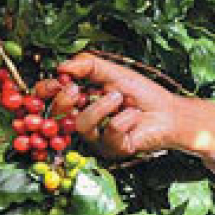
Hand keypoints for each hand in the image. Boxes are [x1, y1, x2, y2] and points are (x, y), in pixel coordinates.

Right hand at [52, 53, 185, 158]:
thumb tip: (61, 66)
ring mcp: (98, 137)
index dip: (46, 91)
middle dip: (65, 100)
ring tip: (120, 98)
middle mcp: (86, 120)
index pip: (52, 98)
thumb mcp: (113, 72)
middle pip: (58, 116)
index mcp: (82, 100)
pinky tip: (135, 116)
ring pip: (82, 125)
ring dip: (102, 107)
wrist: (168, 112)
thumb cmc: (142, 94)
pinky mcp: (113, 149)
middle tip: (78, 88)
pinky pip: (109, 134)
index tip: (56, 81)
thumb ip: (88, 65)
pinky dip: (124, 119)